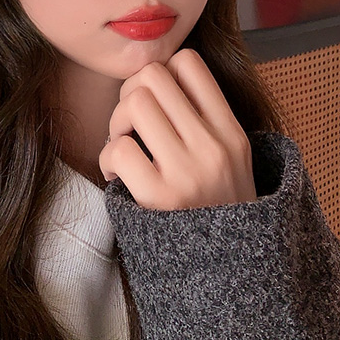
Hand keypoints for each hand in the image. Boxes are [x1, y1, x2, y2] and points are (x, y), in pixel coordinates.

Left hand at [99, 49, 256, 210]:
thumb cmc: (217, 209)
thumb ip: (204, 120)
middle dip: (130, 94)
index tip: (158, 101)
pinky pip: (118, 150)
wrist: (231, 276)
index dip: (161, 72)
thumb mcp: (232, 158)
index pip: (189, 62)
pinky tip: (121, 178)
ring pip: (134, 103)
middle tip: (132, 125)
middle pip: (153, 75)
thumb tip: (155, 75)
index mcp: (231, 131)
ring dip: (117, 124)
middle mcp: (213, 146)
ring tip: (126, 149)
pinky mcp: (160, 199)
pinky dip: (108, 161)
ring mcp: (188, 171)